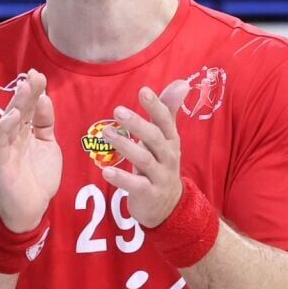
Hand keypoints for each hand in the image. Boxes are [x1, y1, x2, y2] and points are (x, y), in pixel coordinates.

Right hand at [0, 70, 61, 232]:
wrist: (31, 210)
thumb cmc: (39, 179)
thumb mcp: (48, 146)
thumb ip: (46, 124)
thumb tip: (44, 99)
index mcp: (26, 132)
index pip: (30, 108)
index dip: (34, 92)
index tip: (39, 75)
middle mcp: (14, 137)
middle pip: (20, 110)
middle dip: (27, 93)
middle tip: (34, 76)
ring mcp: (6, 148)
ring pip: (9, 122)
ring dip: (17, 105)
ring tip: (24, 89)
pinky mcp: (0, 162)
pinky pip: (0, 142)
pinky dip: (5, 128)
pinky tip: (12, 115)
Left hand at [98, 81, 191, 226]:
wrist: (169, 206)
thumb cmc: (162, 163)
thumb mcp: (166, 138)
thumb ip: (168, 111)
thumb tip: (182, 82)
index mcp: (170, 140)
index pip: (165, 120)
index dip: (156, 105)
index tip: (143, 90)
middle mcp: (168, 156)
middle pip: (154, 138)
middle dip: (137, 124)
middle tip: (117, 111)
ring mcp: (160, 176)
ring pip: (144, 159)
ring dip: (125, 145)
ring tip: (106, 133)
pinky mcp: (149, 193)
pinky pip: (135, 185)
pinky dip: (121, 178)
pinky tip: (105, 170)